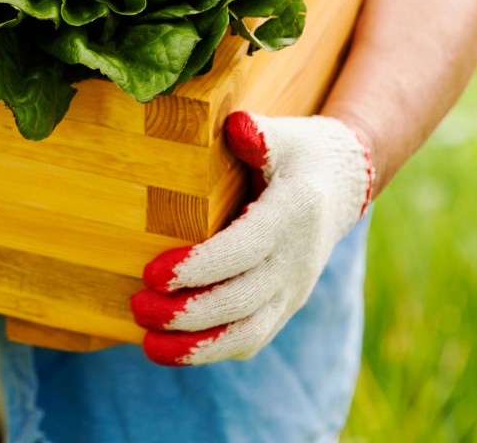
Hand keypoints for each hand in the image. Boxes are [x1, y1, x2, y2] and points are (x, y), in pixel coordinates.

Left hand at [130, 111, 372, 365]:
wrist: (340, 187)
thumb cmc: (299, 154)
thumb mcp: (284, 136)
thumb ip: (260, 135)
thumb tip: (239, 126)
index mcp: (291, 216)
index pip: (243, 250)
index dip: (199, 266)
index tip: (152, 273)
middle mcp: (294, 261)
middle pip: (241, 300)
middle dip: (187, 312)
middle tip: (137, 307)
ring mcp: (291, 290)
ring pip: (247, 333)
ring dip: (197, 346)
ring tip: (148, 346)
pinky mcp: (282, 306)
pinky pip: (250, 338)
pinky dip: (212, 350)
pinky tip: (169, 350)